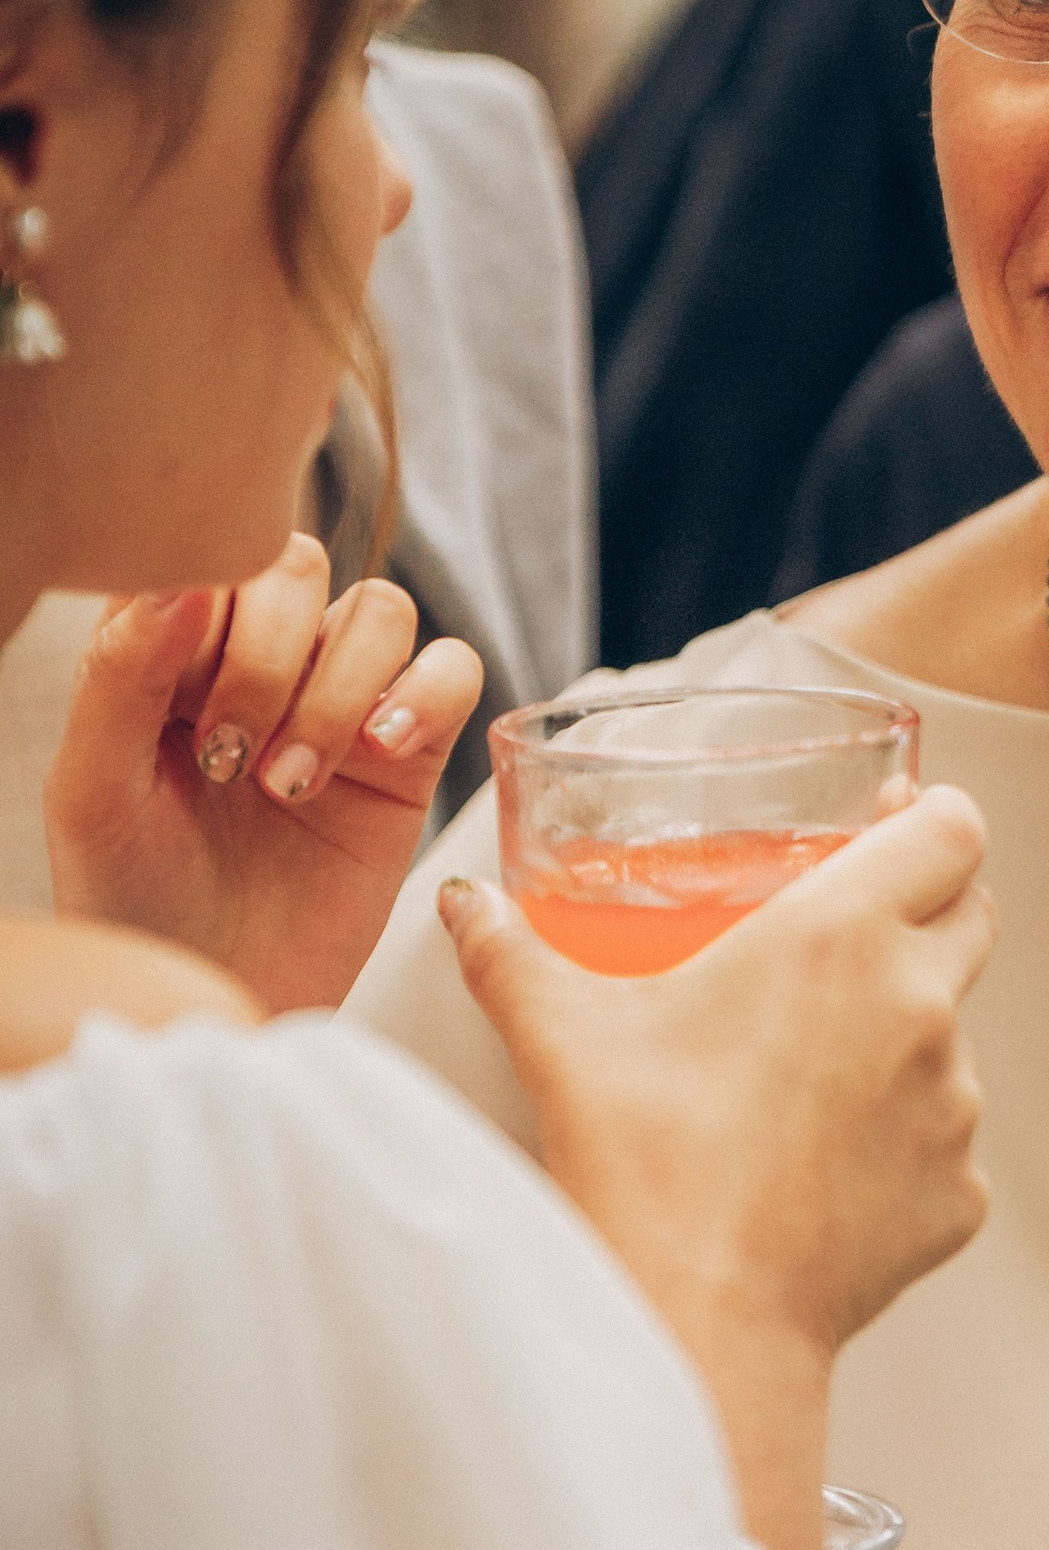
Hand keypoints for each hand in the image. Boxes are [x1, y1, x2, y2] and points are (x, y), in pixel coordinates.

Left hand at [44, 538, 483, 1014]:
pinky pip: (454, 667)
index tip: (181, 707)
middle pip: (299, 567)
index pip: (210, 555)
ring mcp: (341, 700)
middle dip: (266, 662)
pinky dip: (425, 695)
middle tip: (232, 763)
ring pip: (380, 609)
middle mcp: (259, 658)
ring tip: (291, 786)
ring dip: (337, 694)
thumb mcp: (92, 792)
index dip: (207, 614)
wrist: (216, 995)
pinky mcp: (410, 752)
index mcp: (170, 649)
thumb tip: (184, 580)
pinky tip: (378, 754)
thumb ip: (120, 675)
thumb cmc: (137, 903)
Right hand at [438, 786, 995, 1549]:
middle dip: (922, 912)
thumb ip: (510, 953)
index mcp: (843, 935)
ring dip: (901, 1037)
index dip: (930, 817)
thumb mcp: (563, 1037)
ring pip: (955, 1036)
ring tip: (801, 1077)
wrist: (701, 1325)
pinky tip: (818, 1168)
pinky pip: (944, 1142)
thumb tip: (468, 908)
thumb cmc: (643, 1169)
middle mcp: (921, 1006)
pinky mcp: (960, 1193)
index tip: (890, 824)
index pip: (953, 829)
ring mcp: (955, 1105)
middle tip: (841, 938)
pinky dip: (897, 1143)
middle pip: (972, 915)